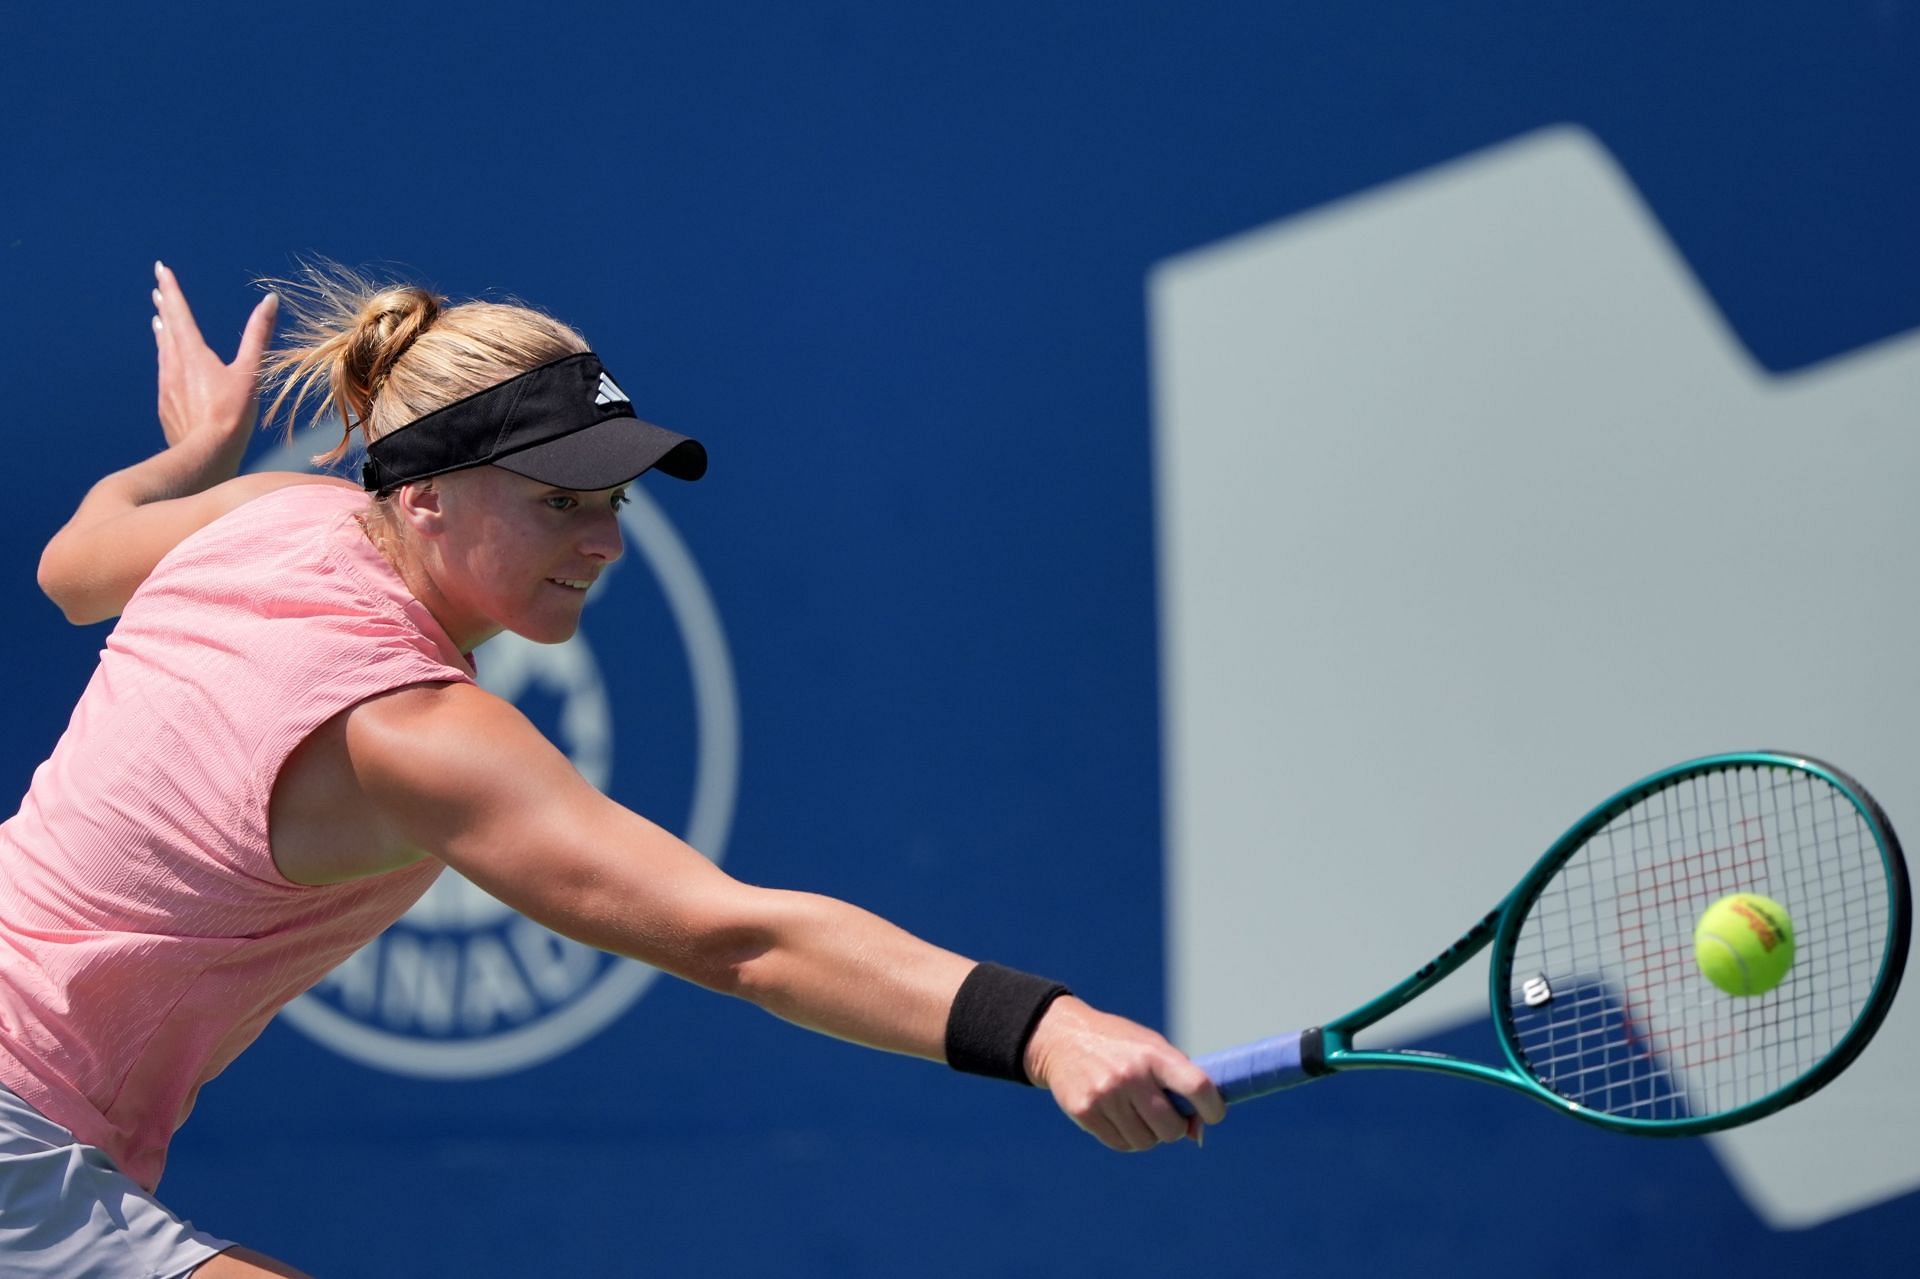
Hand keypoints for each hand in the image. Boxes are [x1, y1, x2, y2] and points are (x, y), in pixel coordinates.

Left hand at [151, 261, 277, 480]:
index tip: (160, 269)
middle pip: (166, 328)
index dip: (171, 289)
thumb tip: (270, 300)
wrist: (205, 454)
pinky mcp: (166, 404)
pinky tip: (168, 365)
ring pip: (163, 350)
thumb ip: (258, 335)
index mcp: (193, 353)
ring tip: (159, 321)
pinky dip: (165, 359)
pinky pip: (164, 373)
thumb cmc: (231, 414)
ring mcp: (166, 385)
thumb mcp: (249, 372)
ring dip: (162, 332)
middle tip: (158, 289)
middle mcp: (174, 364)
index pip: (178, 312)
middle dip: (164, 306)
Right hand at [1023, 996, 1225, 1150]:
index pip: (1197, 1086)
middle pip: (1171, 1128)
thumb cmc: (1120, 1047)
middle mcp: (1130, 1074)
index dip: (1213, 1108)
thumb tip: (1197, 1135)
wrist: (1063, 1038)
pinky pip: (1121, 1144)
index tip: (1212, 1114)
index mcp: (1154, 1054)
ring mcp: (1106, 1095)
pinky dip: (1126, 1137)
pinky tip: (1118, 1116)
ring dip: (1148, 1134)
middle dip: (1174, 1128)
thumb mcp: (1152, 1048)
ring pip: (1146, 1142)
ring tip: (1137, 1112)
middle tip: (1165, 1115)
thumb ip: (1179, 1084)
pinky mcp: (1085, 1111)